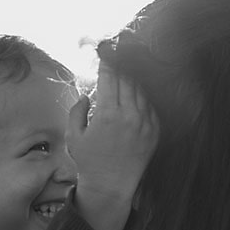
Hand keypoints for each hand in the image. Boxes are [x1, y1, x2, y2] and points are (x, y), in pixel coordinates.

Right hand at [66, 62, 158, 229]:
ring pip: (141, 88)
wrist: (111, 186)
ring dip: (135, 74)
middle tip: (120, 44)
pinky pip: (150, 104)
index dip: (107, 60)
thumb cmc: (89, 161)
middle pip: (127, 78)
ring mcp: (145, 123)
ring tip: (132, 59)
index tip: (104, 49)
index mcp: (107, 115)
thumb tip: (87, 95)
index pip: (109, 77)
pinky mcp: (155, 130)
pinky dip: (144, 92)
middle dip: (122, 61)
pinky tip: (139, 85)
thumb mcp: (74, 136)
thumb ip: (77, 111)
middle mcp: (129, 116)